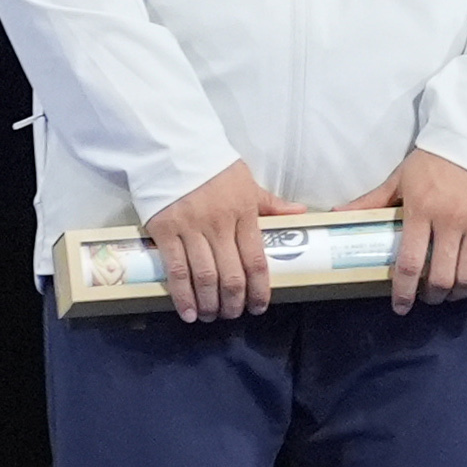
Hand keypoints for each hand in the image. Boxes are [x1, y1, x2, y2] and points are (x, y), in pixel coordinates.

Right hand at [142, 159, 283, 324]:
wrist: (173, 150)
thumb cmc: (214, 169)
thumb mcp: (248, 184)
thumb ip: (271, 205)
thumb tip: (301, 214)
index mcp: (244, 214)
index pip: (256, 260)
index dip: (260, 289)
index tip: (260, 307)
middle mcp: (219, 225)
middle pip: (231, 274)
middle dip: (234, 301)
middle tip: (234, 315)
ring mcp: (191, 230)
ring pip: (204, 276)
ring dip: (209, 303)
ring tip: (212, 316)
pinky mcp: (165, 232)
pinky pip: (175, 270)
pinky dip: (183, 295)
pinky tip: (188, 312)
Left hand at [384, 150, 466, 309]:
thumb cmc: (434, 160)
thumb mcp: (399, 179)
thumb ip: (372, 201)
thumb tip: (337, 214)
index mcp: (421, 212)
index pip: (411, 263)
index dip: (405, 291)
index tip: (401, 306)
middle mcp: (451, 222)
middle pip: (443, 276)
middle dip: (434, 295)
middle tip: (429, 297)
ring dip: (459, 292)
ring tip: (454, 293)